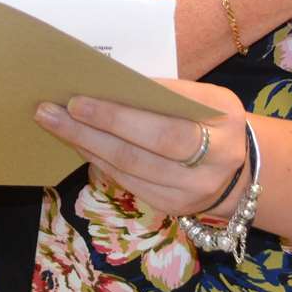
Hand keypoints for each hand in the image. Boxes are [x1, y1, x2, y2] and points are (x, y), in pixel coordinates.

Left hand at [34, 79, 248, 218]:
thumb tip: (106, 84)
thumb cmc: (210, 119)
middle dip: (94, 128)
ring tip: (54, 124)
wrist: (238, 167)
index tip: (79, 98)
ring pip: (131, 168)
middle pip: (144, 148)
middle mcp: (215, 159)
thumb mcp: (203, 96)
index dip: (120, 113)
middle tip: (53, 111)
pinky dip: (99, 161)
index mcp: (224, 119)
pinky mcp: (175, 207)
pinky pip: (129, 183)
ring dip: (87, 145)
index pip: (167, 117)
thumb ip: (165, 92)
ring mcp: (195, 190)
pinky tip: (78, 143)